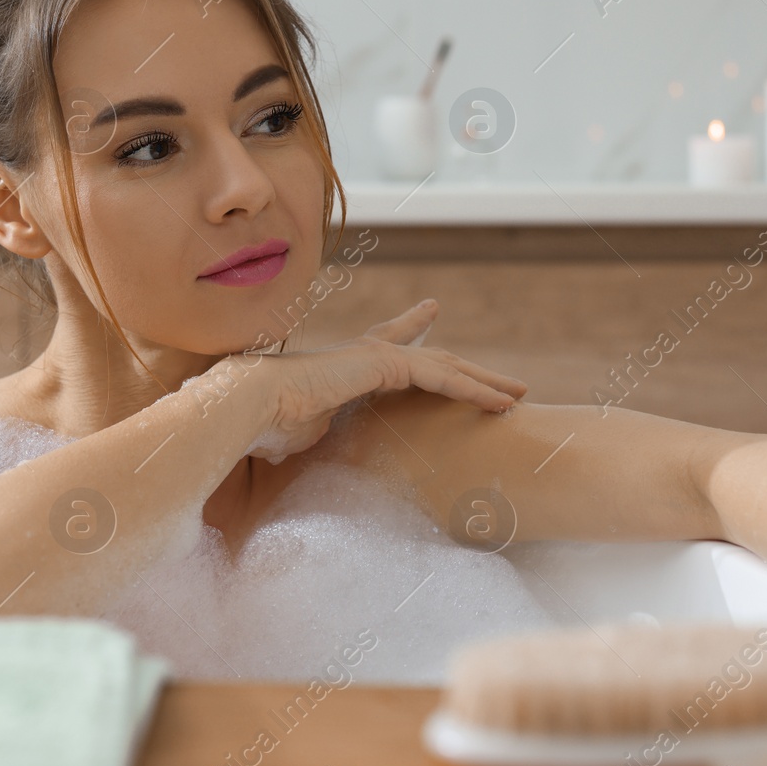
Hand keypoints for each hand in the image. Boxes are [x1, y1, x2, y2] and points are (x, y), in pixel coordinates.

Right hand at [224, 299, 528, 461]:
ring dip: (485, 383)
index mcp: (343, 368)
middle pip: (429, 355)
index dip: (411, 328)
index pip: (386, 344)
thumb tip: (290, 454)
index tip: (431, 311)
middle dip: (467, 367)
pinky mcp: (384, 364)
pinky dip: (473, 391)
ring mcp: (374, 356)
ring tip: (519, 395)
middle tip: (502, 379)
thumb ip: (310, 436)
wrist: (247, 406)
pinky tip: (500, 404)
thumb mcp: (298, 436)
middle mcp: (362, 354)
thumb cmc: (261, 425)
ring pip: (445, 366)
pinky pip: (441, 377)